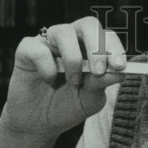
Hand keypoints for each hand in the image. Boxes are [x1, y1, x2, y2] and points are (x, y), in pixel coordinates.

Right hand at [3, 17, 126, 135]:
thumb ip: (102, 84)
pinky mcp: (27, 49)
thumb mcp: (90, 99)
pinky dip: (47, 67)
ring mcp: (48, 42)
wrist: (39, 123)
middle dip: (97, 47)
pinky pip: (39, 49)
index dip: (115, 48)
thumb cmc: (67, 106)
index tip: (120, 66)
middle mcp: (71, 40)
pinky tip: (48, 80)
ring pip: (63, 32)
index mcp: (90, 48)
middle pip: (88, 24)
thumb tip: (120, 72)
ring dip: (73, 59)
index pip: (106, 36)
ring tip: (73, 82)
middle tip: (98, 71)